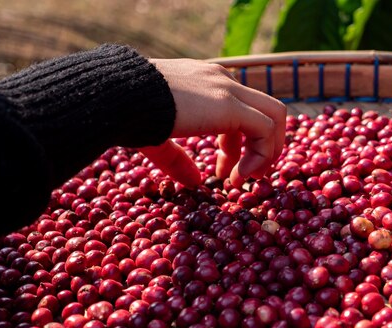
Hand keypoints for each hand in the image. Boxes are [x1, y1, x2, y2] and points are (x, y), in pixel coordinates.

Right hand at [141, 58, 285, 188]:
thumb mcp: (158, 138)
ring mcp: (228, 88)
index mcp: (205, 82)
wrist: (117, 96)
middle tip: (247, 175)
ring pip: (274, 115)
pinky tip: (239, 175)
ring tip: (249, 178)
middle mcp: (221, 80)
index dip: (237, 144)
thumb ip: (178, 159)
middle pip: (266, 109)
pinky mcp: (230, 104)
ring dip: (269, 151)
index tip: (224, 171)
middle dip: (263, 145)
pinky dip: (261, 155)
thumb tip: (194, 182)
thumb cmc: (127, 114)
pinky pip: (264, 130)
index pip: (240, 108)